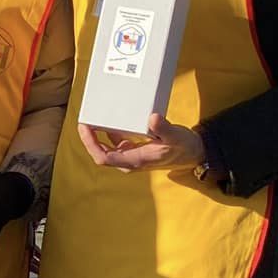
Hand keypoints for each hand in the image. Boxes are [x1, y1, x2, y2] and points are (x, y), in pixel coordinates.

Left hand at [78, 114, 207, 173]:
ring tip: (94, 116)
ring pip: (107, 147)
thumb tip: (152, 119)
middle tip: (85, 119)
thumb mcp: (175, 136)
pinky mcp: (134, 150)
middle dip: (90, 138)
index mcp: (135, 160)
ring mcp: (130, 156)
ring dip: (98, 134)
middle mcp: (129, 161)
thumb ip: (163, 128)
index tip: (85, 127)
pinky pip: (116, 142)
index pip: (104, 156)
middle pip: (101, 153)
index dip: (90, 143)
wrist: (192, 153)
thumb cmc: (183, 146)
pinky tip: (109, 119)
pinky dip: (109, 131)